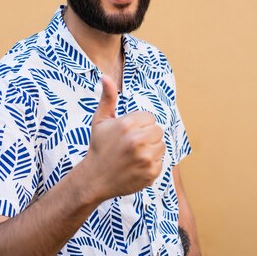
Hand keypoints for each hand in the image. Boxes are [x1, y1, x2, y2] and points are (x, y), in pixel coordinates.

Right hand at [82, 75, 165, 201]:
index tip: (127, 134)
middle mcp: (137, 141)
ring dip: (151, 150)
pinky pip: (161, 162)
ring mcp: (145, 158)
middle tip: (131, 145)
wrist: (95, 179)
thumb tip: (106, 76)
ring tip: (134, 155)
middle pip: (158, 131)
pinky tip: (136, 166)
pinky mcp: (151, 173)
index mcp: (127, 125)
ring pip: (161, 146)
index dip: (139, 125)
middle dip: (147, 136)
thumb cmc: (98, 147)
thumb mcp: (100, 121)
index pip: (150, 118)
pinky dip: (151, 164)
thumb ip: (108, 98)